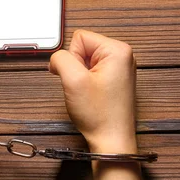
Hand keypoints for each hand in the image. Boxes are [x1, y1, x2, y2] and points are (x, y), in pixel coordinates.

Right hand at [49, 30, 136, 152]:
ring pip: (85, 61)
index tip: (80, 79)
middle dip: (76, 67)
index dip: (72, 58)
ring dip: (80, 77)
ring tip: (89, 94)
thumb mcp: (72, 80)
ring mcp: (120, 68)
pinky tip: (92, 97)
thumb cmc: (99, 115)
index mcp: (117, 50)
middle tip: (84, 88)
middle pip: (83, 48)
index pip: (79, 37)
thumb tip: (57, 57)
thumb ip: (60, 58)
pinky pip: (92, 72)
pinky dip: (86, 83)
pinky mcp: (116, 80)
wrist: (112, 142)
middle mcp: (123, 55)